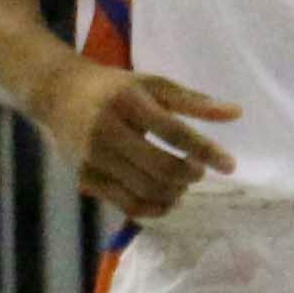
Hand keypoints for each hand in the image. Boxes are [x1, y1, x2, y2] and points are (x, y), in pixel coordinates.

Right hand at [32, 61, 242, 221]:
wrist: (57, 93)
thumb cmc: (114, 87)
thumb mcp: (153, 84)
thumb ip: (194, 101)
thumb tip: (237, 113)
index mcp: (128, 102)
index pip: (173, 132)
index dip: (205, 151)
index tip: (230, 165)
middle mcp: (107, 130)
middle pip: (160, 168)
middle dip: (189, 174)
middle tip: (198, 170)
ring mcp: (94, 157)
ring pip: (145, 190)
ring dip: (174, 192)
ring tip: (182, 182)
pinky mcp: (86, 177)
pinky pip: (127, 204)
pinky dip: (154, 208)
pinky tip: (166, 197)